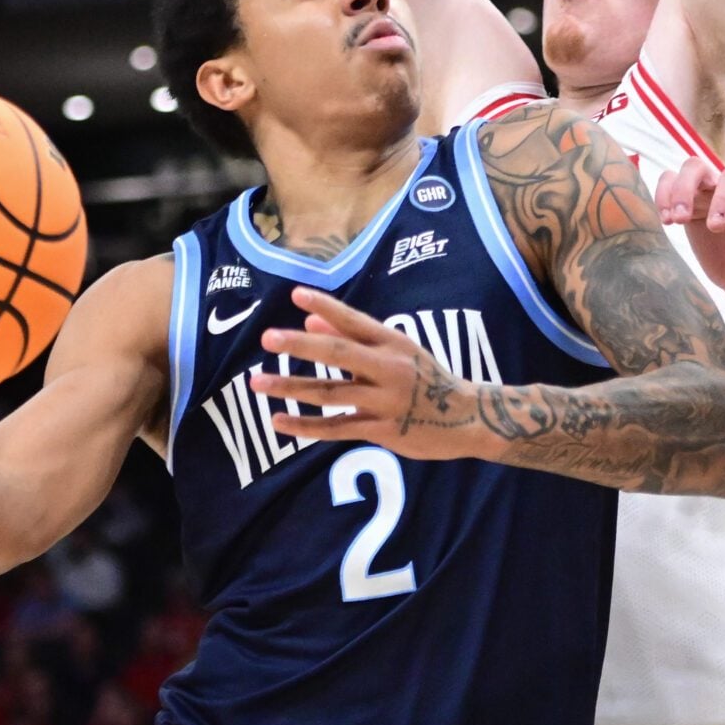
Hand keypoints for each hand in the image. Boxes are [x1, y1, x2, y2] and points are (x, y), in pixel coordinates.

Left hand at [249, 286, 496, 461]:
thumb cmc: (427, 379)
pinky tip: (279, 422)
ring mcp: (385, 401)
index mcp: (393, 343)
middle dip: (300, 347)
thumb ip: (352, 339)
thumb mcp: (398, 352)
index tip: (297, 295)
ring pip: (330, 394)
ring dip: (291, 387)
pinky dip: (306, 427)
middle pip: (338, 354)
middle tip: (267, 339)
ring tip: (257, 383)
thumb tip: (309, 322)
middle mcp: (389, 369)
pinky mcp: (382, 430)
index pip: (355, 321)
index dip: (326, 307)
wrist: (468, 417)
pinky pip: (337, 428)